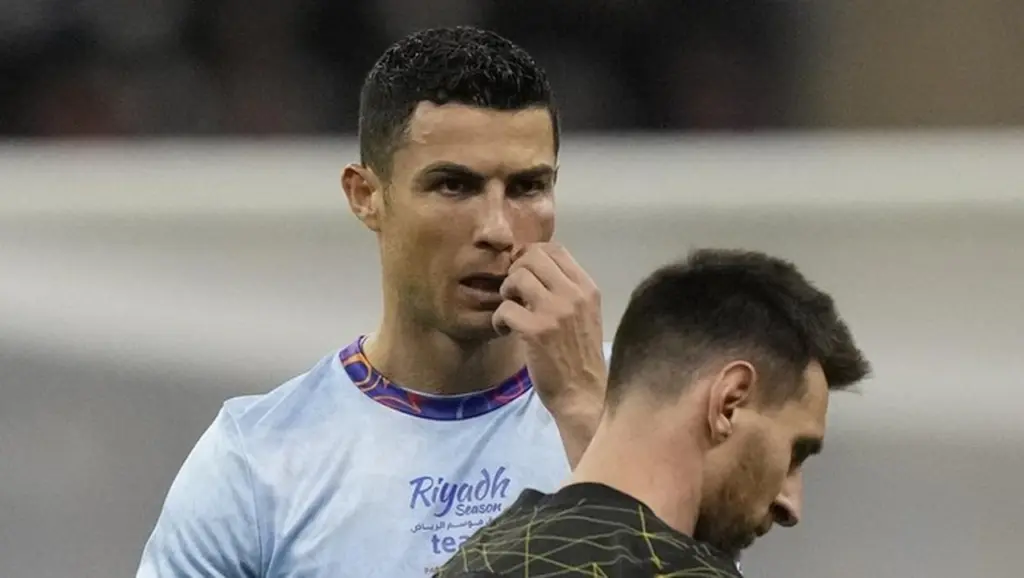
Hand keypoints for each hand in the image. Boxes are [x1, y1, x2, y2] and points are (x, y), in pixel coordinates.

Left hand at [492, 242, 605, 466]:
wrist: (583, 393)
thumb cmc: (580, 355)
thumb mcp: (584, 315)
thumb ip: (567, 290)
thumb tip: (535, 264)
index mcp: (587, 288)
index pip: (555, 249)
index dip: (531, 256)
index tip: (524, 275)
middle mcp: (573, 295)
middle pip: (532, 257)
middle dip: (516, 272)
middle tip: (514, 294)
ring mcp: (554, 312)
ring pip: (516, 277)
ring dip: (505, 294)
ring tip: (510, 312)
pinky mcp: (535, 332)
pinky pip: (504, 308)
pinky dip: (498, 320)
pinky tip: (505, 332)